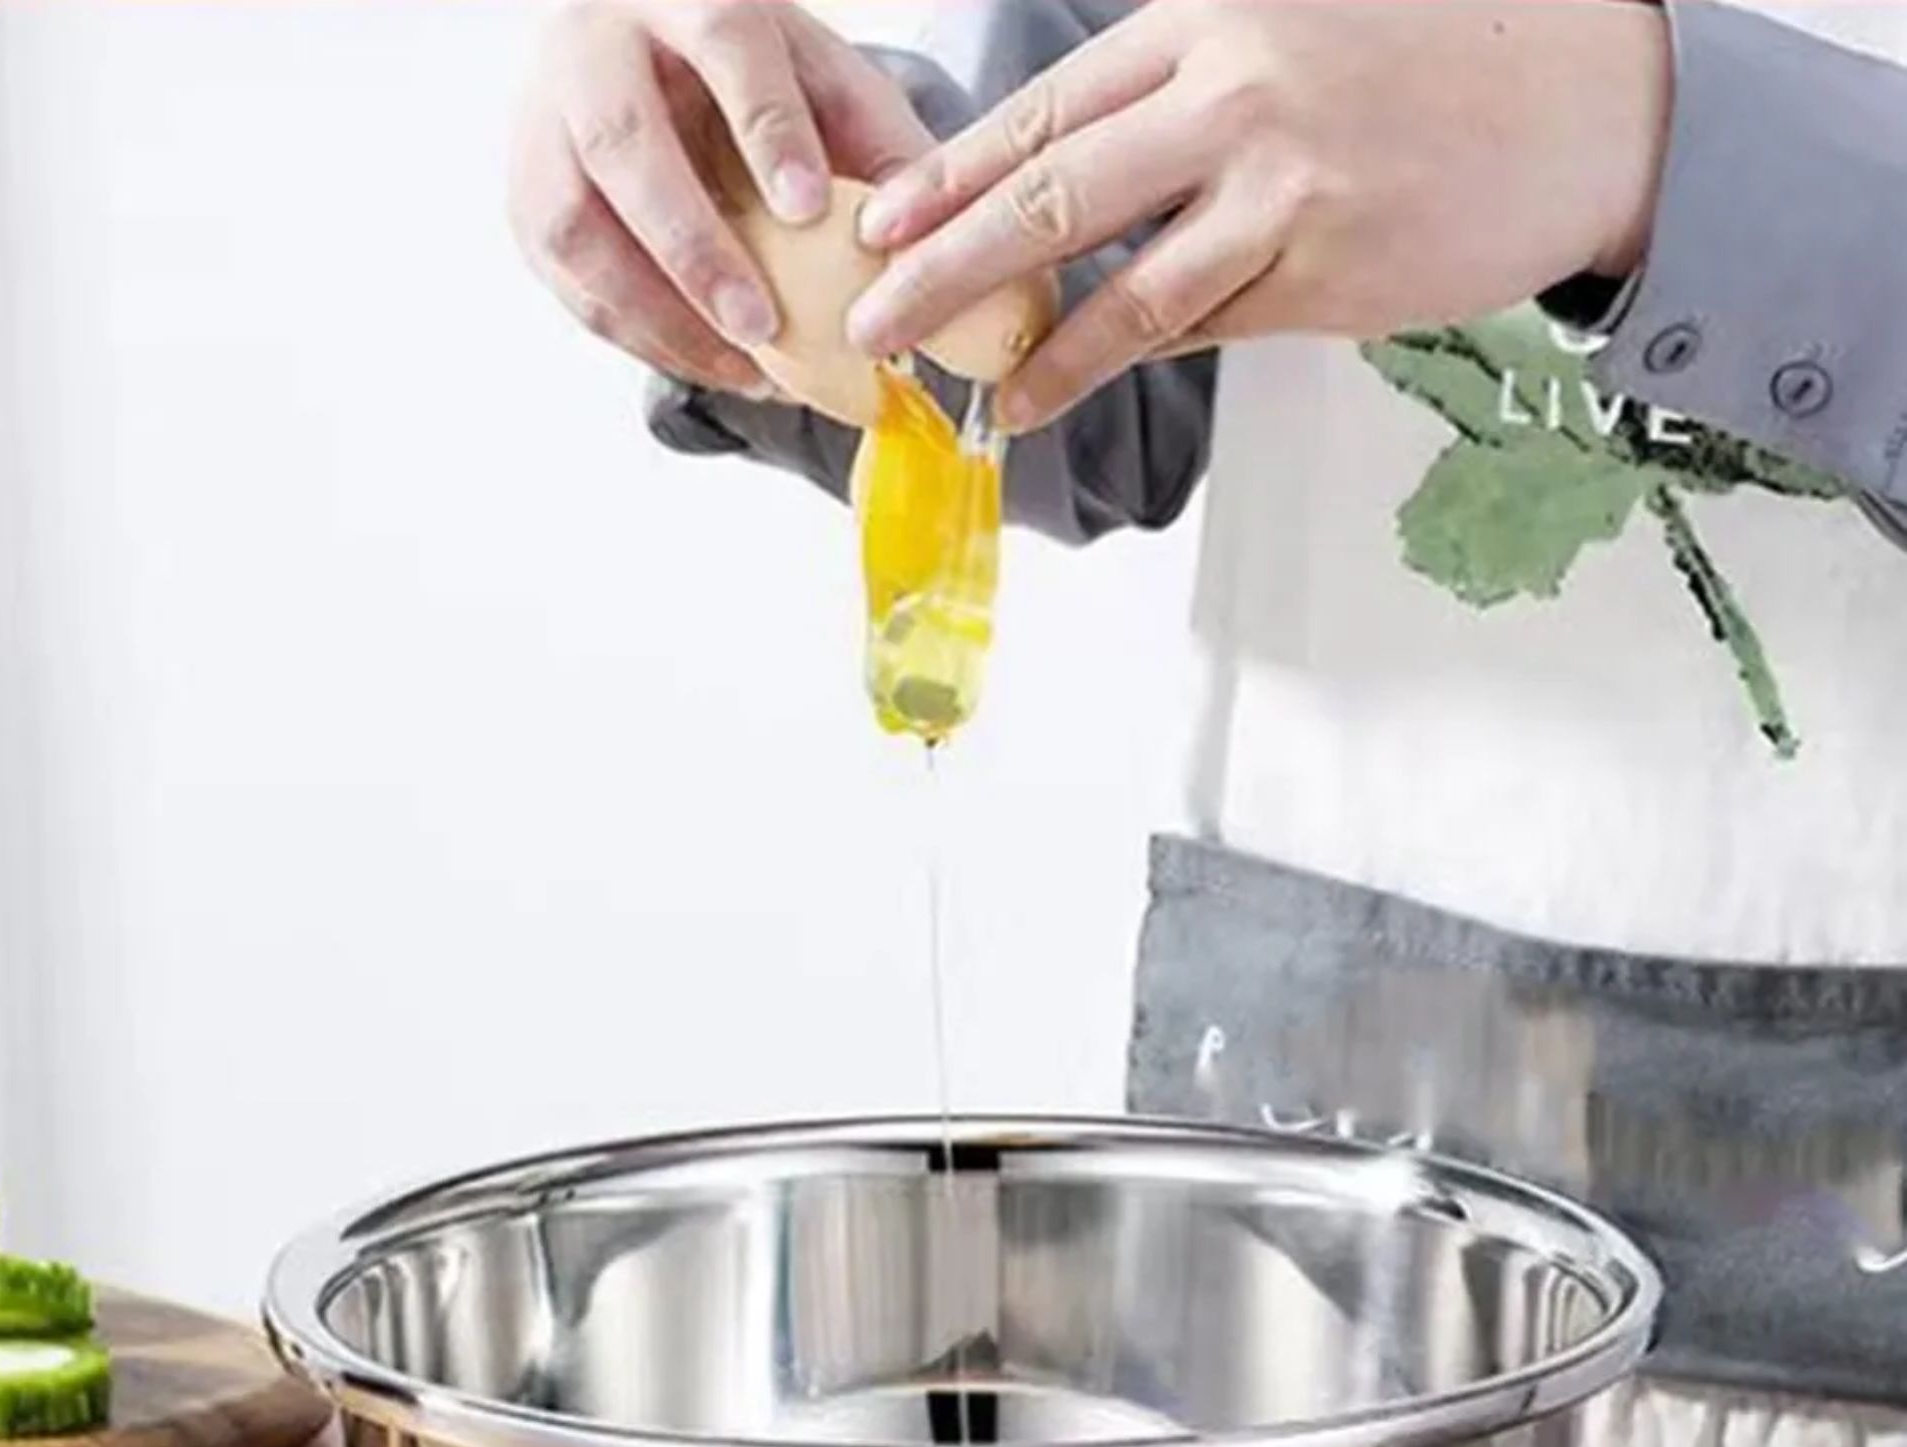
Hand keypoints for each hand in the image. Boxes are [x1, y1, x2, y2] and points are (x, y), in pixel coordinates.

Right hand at [509, 0, 930, 393]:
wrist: (644, 54)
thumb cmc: (750, 77)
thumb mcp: (824, 81)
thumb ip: (879, 145)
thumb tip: (927, 243)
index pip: (723, 45)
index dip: (766, 128)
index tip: (810, 207)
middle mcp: (593, 49)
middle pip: (625, 144)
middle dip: (693, 245)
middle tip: (762, 324)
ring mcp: (543, 125)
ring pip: (574, 224)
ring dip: (658, 310)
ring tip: (744, 366)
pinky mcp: (525, 200)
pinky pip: (568, 281)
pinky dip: (641, 335)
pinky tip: (711, 364)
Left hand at [848, 0, 1671, 430]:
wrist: (1593, 102)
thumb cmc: (1440, 63)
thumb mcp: (1297, 31)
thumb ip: (1190, 89)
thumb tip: (1087, 173)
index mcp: (1208, 22)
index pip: (1049, 107)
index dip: (952, 171)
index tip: (880, 220)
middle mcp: (1232, 92)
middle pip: (1052, 191)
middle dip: (944, 263)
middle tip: (872, 317)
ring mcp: (1280, 184)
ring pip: (1119, 280)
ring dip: (1026, 343)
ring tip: (964, 387)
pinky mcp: (1326, 268)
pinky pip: (1202, 326)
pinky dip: (1122, 361)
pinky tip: (1055, 391)